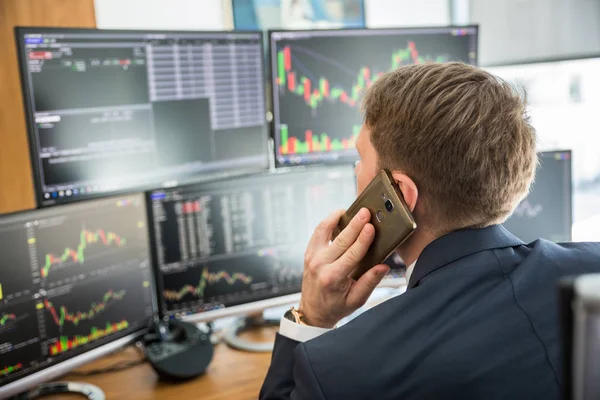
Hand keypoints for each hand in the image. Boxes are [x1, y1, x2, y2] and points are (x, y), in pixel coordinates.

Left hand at [299, 208, 389, 327]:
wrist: (313, 311)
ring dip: (337, 218)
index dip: (362, 240)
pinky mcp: (308, 253)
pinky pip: (318, 233)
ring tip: (351, 210)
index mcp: (333, 278)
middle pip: (340, 240)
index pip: (351, 255)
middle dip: (354, 224)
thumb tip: (384, 266)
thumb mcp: (356, 300)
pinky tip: (339, 216)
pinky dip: (327, 222)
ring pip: (324, 231)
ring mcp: (311, 257)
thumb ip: (370, 282)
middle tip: (365, 212)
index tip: (371, 227)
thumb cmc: (336, 306)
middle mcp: (319, 265)